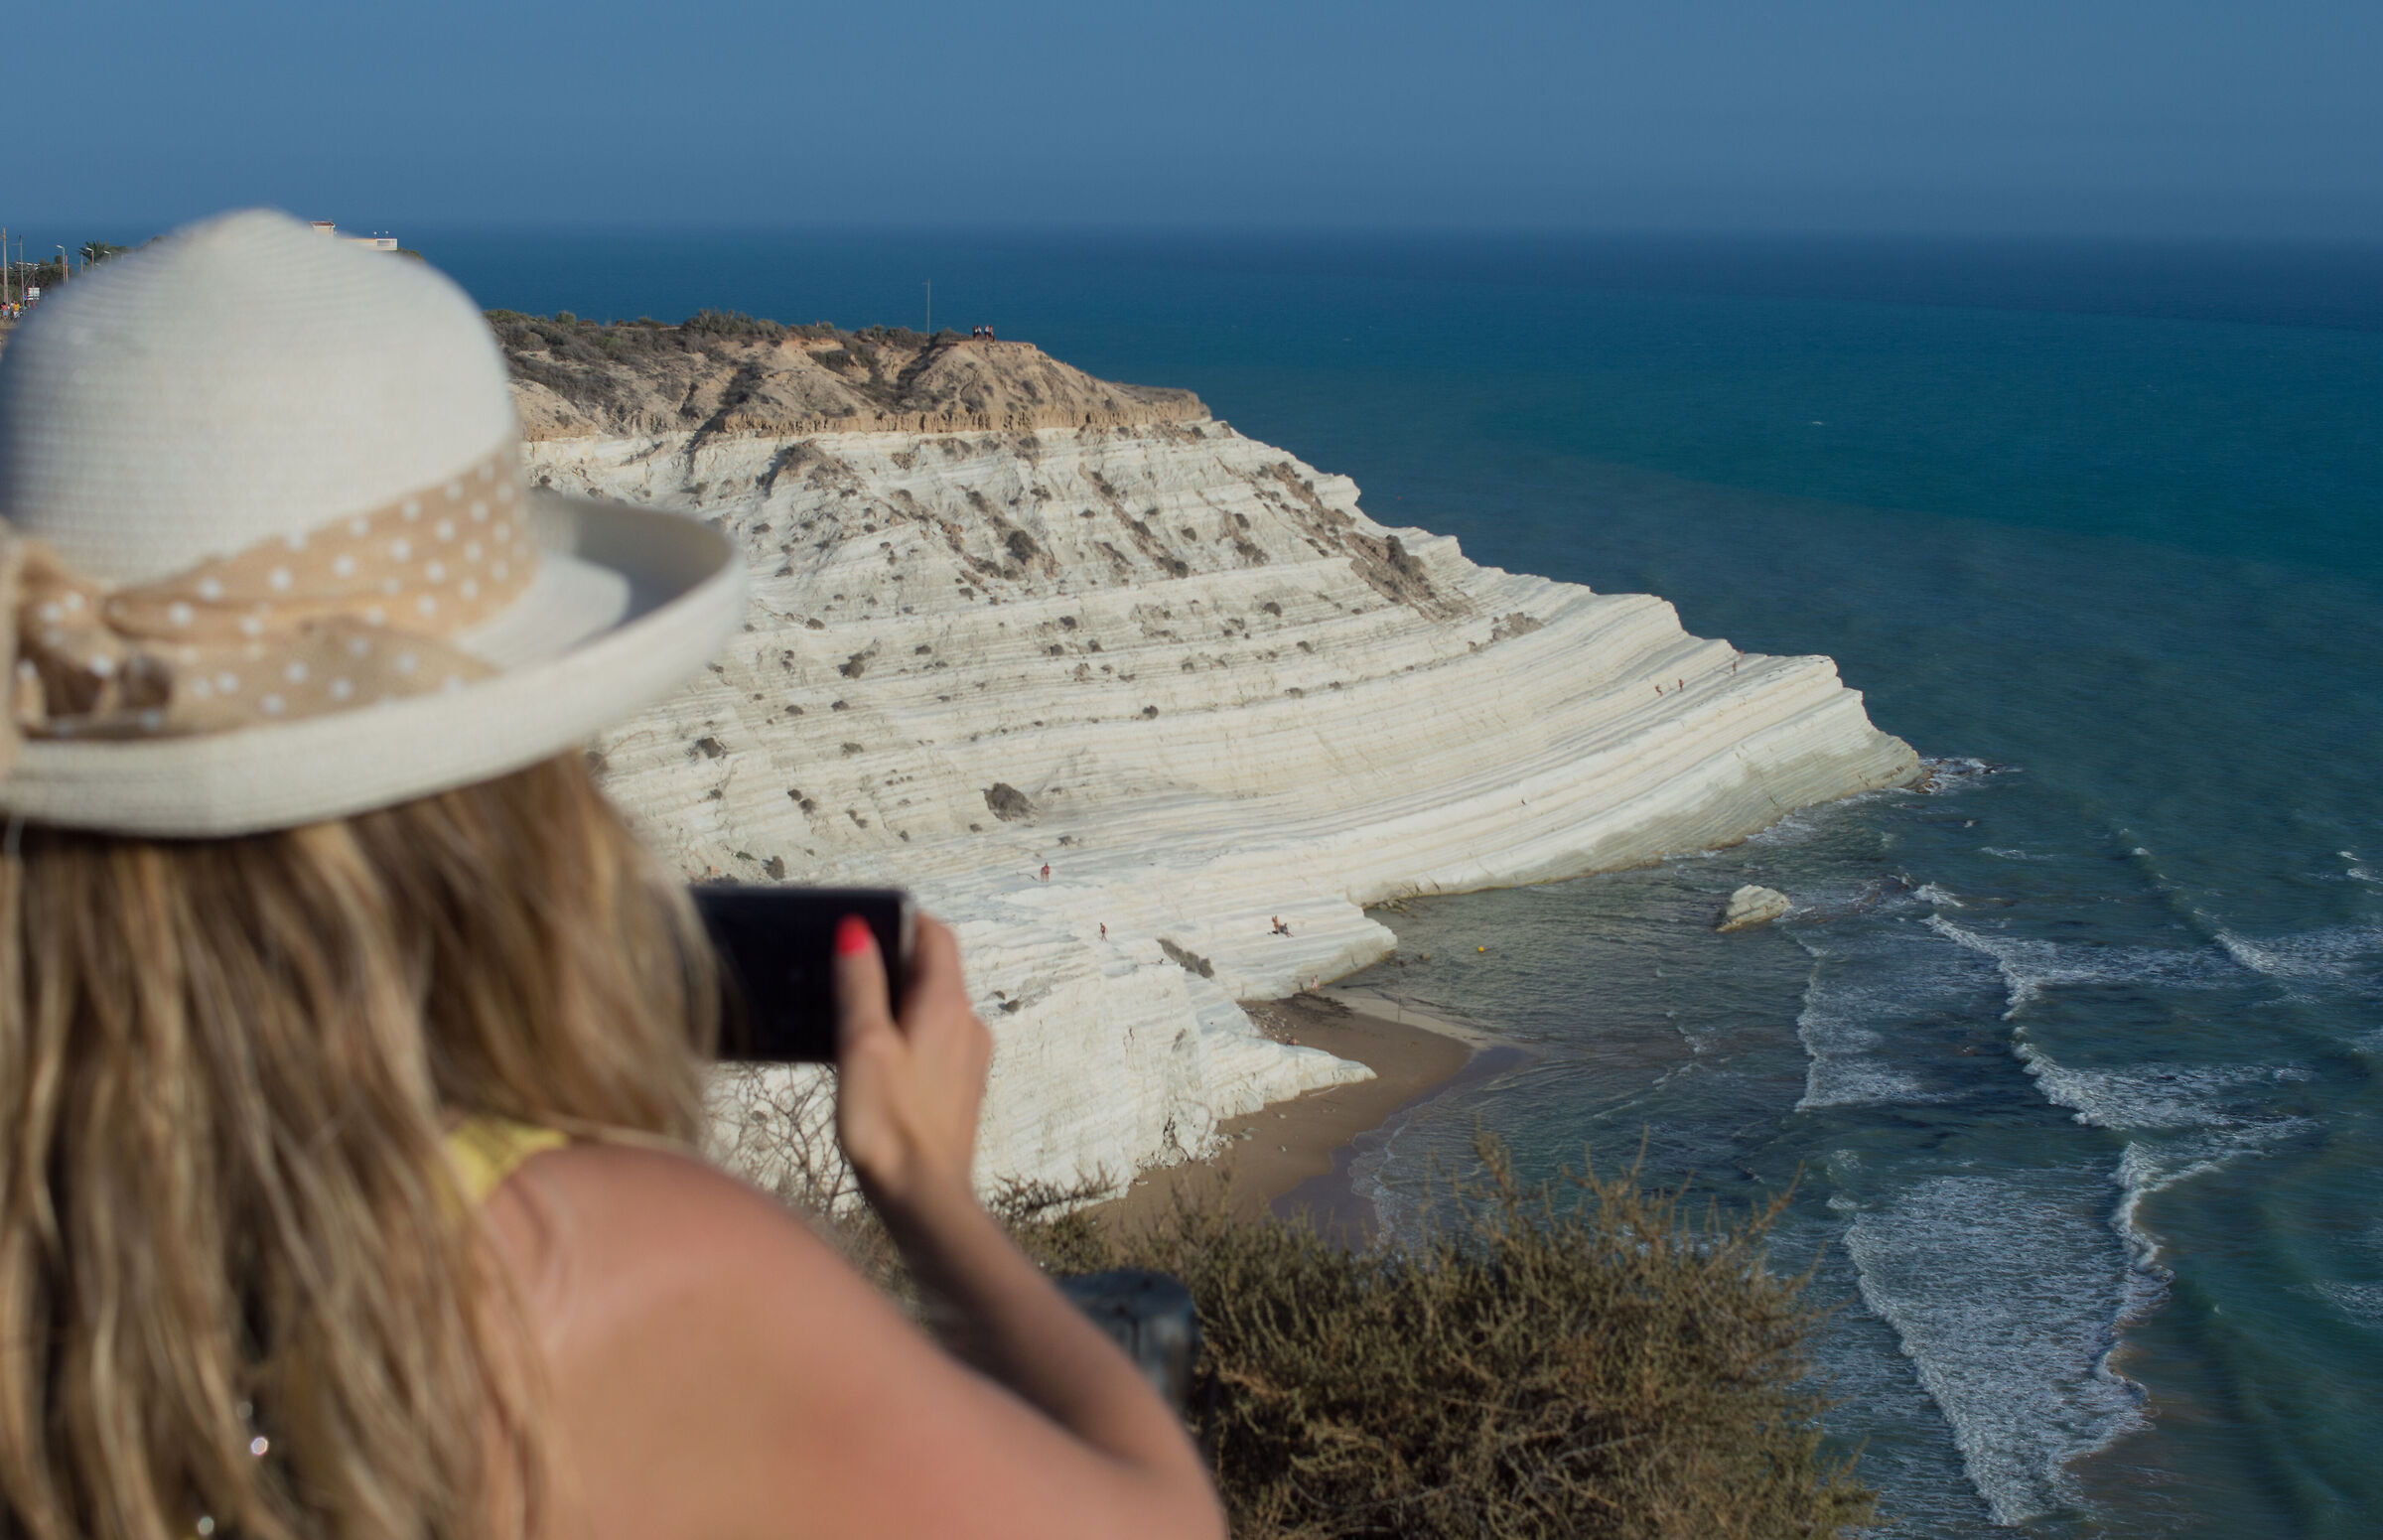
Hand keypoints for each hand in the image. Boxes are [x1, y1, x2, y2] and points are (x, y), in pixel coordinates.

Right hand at [833, 913, 993, 1220]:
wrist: (925, 1199)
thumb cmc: (890, 1126)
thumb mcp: (862, 1045)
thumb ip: (860, 984)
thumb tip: (856, 931)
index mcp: (947, 1005)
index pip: (936, 935)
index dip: (900, 921)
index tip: (862, 924)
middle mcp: (967, 1024)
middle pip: (935, 969)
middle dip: (893, 961)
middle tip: (846, 970)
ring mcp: (969, 1057)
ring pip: (934, 1006)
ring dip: (897, 1000)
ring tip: (853, 1019)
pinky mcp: (961, 1086)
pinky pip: (935, 1039)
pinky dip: (907, 1032)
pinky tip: (874, 1060)